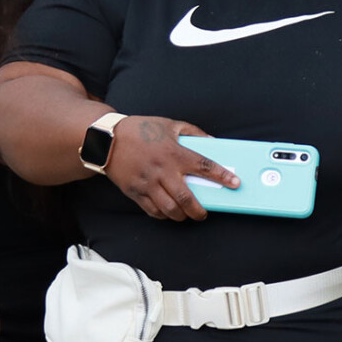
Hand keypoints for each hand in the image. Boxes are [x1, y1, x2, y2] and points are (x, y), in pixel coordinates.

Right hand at [101, 116, 239, 221]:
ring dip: (182, 216)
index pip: (204, 166)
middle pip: (186, 198)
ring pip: (169, 209)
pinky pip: (153, 211)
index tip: (235, 183)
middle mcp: (162, 170)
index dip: (222, 176)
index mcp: (174, 153)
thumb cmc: (141, 130)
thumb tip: (212, 141)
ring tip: (187, 214)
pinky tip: (169, 212)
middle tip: (204, 213)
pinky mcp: (135, 192)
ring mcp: (148, 183)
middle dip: (199, 211)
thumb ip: (194, 132)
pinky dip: (164, 215)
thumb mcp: (170, 125)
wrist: (107, 140)